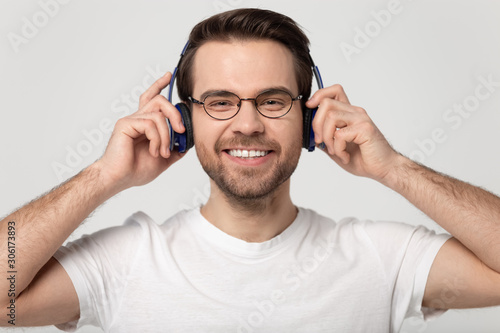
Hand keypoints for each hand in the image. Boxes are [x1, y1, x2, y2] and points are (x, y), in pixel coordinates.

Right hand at [95, 72, 186, 191]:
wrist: (119, 179)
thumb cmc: (136, 170)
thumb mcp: (163, 159)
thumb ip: (174, 148)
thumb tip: (187, 142)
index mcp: (144, 124)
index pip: (152, 98)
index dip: (159, 85)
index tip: (168, 76)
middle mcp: (137, 119)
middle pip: (160, 101)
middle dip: (175, 113)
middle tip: (181, 129)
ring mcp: (131, 120)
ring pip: (158, 115)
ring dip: (166, 136)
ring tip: (162, 152)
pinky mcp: (126, 124)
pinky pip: (150, 124)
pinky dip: (157, 139)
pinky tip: (154, 151)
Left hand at [306, 84, 399, 181]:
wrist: (384, 168)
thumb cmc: (363, 158)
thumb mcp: (337, 147)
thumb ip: (325, 138)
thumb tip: (309, 133)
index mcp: (349, 114)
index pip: (334, 91)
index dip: (319, 95)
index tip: (310, 107)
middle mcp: (356, 113)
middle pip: (326, 103)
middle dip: (316, 124)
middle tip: (320, 141)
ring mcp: (361, 119)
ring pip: (331, 117)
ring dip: (327, 138)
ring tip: (334, 151)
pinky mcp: (365, 129)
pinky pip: (340, 134)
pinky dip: (337, 149)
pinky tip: (344, 156)